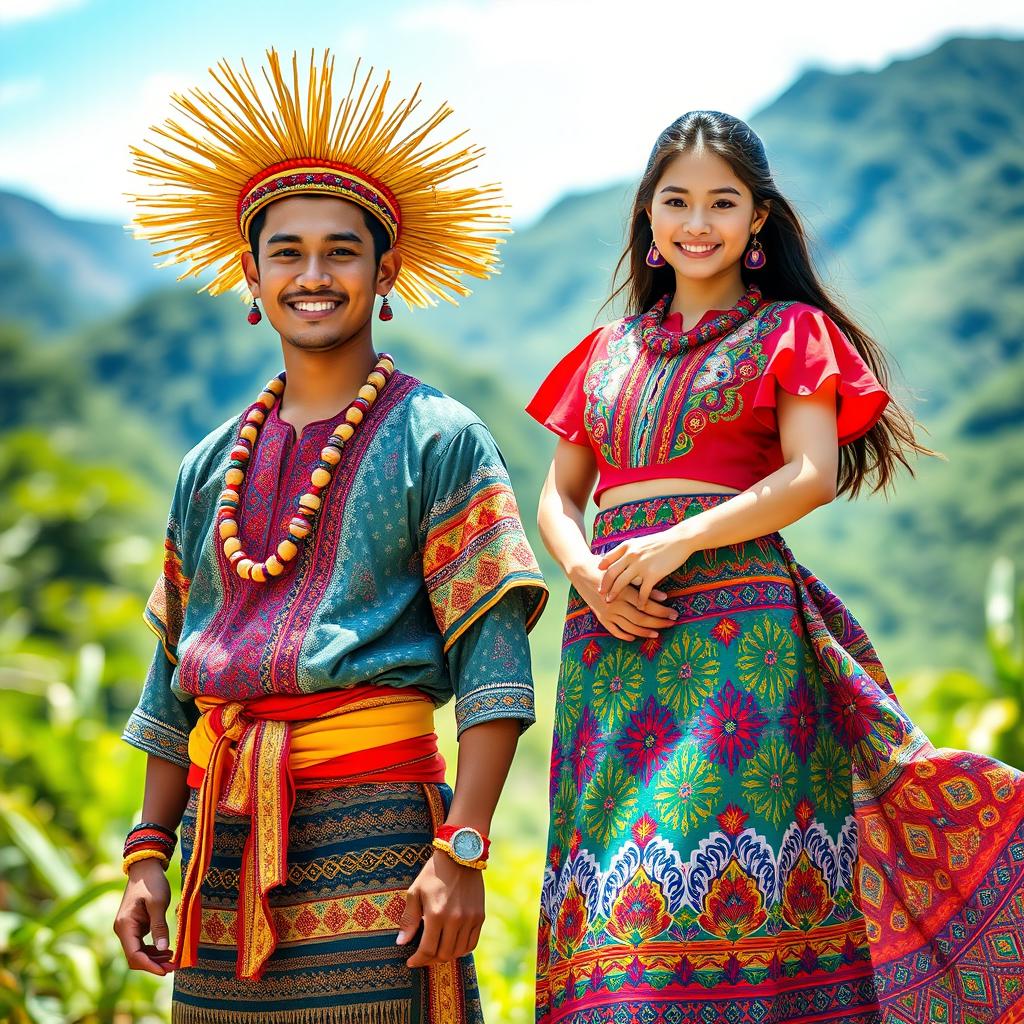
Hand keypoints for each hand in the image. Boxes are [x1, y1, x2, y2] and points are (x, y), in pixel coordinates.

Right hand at [113, 859, 173, 975]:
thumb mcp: (158, 903)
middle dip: (153, 964)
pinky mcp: (135, 926)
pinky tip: (167, 950)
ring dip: (155, 958)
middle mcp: (123, 930)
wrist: (145, 867)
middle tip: (174, 966)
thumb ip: (159, 926)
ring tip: (173, 959)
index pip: (134, 955)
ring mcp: (128, 929)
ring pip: (139, 951)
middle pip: (135, 957)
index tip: (165, 971)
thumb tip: (163, 949)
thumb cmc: (152, 882)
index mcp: (125, 926)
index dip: (149, 966)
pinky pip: (142, 943)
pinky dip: (153, 949)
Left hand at [397, 851, 483, 967]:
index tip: (411, 962)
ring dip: (446, 956)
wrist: (460, 855)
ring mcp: (470, 919)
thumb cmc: (433, 873)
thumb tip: (401, 943)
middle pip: (443, 954)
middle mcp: (455, 920)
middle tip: (422, 957)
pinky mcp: (480, 916)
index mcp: (436, 914)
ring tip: (436, 952)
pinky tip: (452, 946)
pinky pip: (471, 943)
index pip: (427, 949)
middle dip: (430, 960)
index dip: (418, 960)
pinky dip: (461, 950)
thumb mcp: (415, 892)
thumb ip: (409, 919)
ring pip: (458, 952)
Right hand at [571, 554, 677, 641]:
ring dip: (645, 632)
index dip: (662, 611)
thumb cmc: (607, 568)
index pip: (646, 605)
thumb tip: (664, 596)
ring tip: (657, 633)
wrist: (581, 571)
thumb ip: (642, 584)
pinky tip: (634, 637)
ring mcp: (607, 612)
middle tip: (672, 623)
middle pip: (641, 618)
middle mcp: (615, 604)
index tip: (674, 613)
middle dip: (658, 622)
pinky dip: (625, 635)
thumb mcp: (625, 572)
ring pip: (629, 627)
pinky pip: (614, 630)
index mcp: (622, 591)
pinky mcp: (600, 617)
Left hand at [598, 527, 693, 606]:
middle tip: (600, 594)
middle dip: (604, 585)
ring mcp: (641, 565)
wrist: (679, 540)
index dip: (601, 571)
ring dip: (615, 594)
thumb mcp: (639, 541)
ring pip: (622, 583)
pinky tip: (638, 607)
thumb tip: (612, 558)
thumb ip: (626, 549)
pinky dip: (640, 601)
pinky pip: (643, 591)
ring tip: (610, 601)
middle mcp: (631, 555)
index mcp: (627, 546)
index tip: (596, 579)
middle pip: (611, 573)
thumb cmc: (659, 542)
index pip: (608, 560)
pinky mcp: (653, 574)